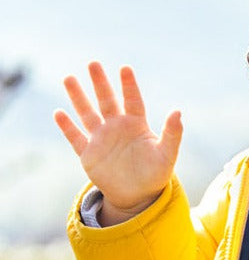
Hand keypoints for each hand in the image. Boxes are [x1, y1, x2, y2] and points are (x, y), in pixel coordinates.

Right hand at [54, 62, 182, 225]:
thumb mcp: (167, 154)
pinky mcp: (89, 154)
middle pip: (107, 101)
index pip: (132, 101)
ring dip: (78, 97)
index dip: (129, 86)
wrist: (138, 196)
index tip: (125, 69)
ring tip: (69, 78)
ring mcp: (101, 139)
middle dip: (100, 83)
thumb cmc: (155, 174)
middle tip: (93, 63)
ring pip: (88, 114)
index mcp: (137, 125)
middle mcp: (117, 128)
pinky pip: (76, 138)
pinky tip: (59, 113)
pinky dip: (67, 127)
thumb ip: (172, 133)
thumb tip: (178, 112)